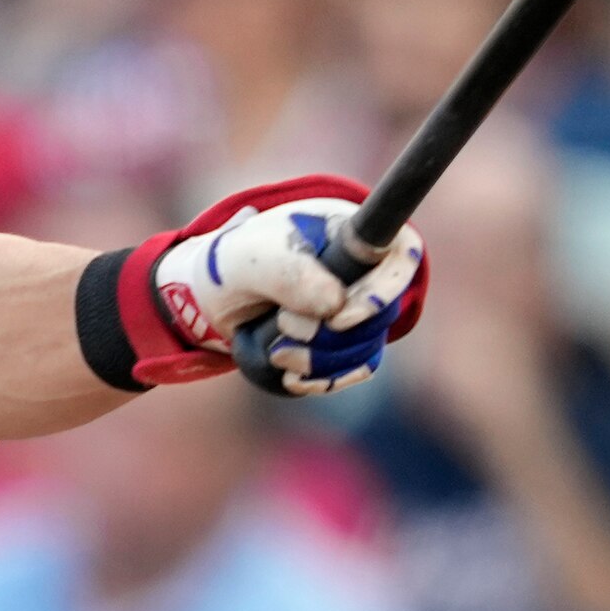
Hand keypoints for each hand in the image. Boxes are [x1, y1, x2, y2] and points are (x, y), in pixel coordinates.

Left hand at [154, 195, 426, 396]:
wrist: (207, 298)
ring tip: (277, 353)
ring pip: (368, 347)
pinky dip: (324, 378)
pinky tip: (291, 375)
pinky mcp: (344, 341)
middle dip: (331, 334)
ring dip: (322, 360)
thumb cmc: (230, 263)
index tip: (340, 316)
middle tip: (284, 328)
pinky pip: (355, 368)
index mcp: (347, 231)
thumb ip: (290, 273)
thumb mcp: (250, 258)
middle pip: (382, 313)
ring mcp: (355, 306)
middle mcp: (361, 269)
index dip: (384, 290)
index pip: (402, 253)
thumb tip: (336, 306)